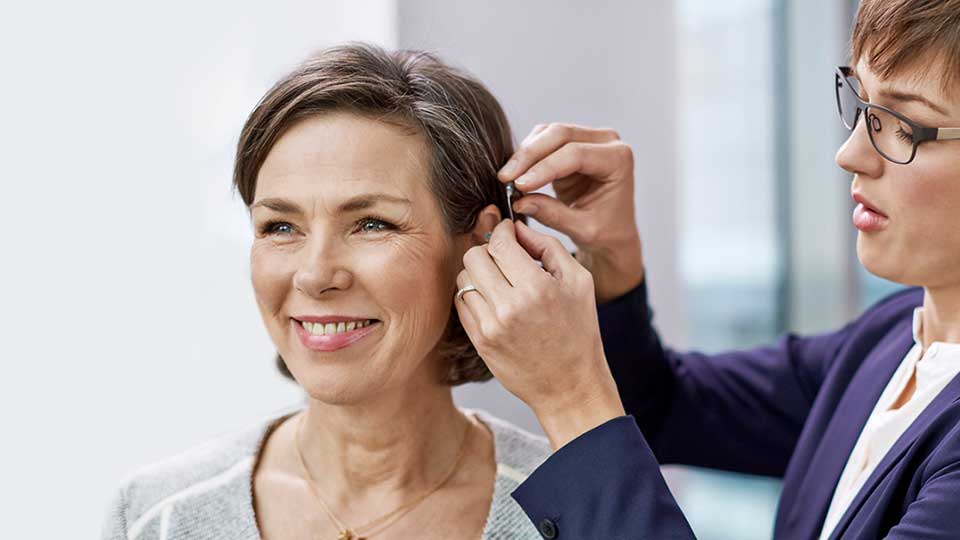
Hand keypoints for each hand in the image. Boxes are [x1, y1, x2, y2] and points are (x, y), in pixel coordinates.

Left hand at [456, 219, 624, 449]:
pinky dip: (474, 295)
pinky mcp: (480, 341)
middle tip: (504, 258)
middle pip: (474, 257)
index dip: (501, 231)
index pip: (499, 243)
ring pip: (463, 279)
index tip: (507, 231)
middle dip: (488, 250)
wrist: (570, 385)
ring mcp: (490, 326)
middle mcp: (509, 306)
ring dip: (478, 273)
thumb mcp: (578, 281)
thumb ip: (547, 246)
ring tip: (500, 281)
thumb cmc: (579, 331)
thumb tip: (516, 228)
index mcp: (537, 288)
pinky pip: (462, 303)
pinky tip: (493, 300)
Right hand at [498, 123, 643, 302]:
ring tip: (507, 178)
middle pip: (560, 134)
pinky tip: (515, 173)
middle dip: (529, 155)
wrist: (613, 232)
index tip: (519, 185)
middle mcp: (606, 142)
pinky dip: (527, 154)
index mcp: (619, 160)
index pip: (576, 154)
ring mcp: (589, 138)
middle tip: (505, 178)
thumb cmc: (606, 232)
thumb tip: (519, 201)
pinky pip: (543, 139)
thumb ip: (552, 214)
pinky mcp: (571, 142)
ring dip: (525, 154)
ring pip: (548, 133)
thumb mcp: (582, 229)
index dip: (544, 168)